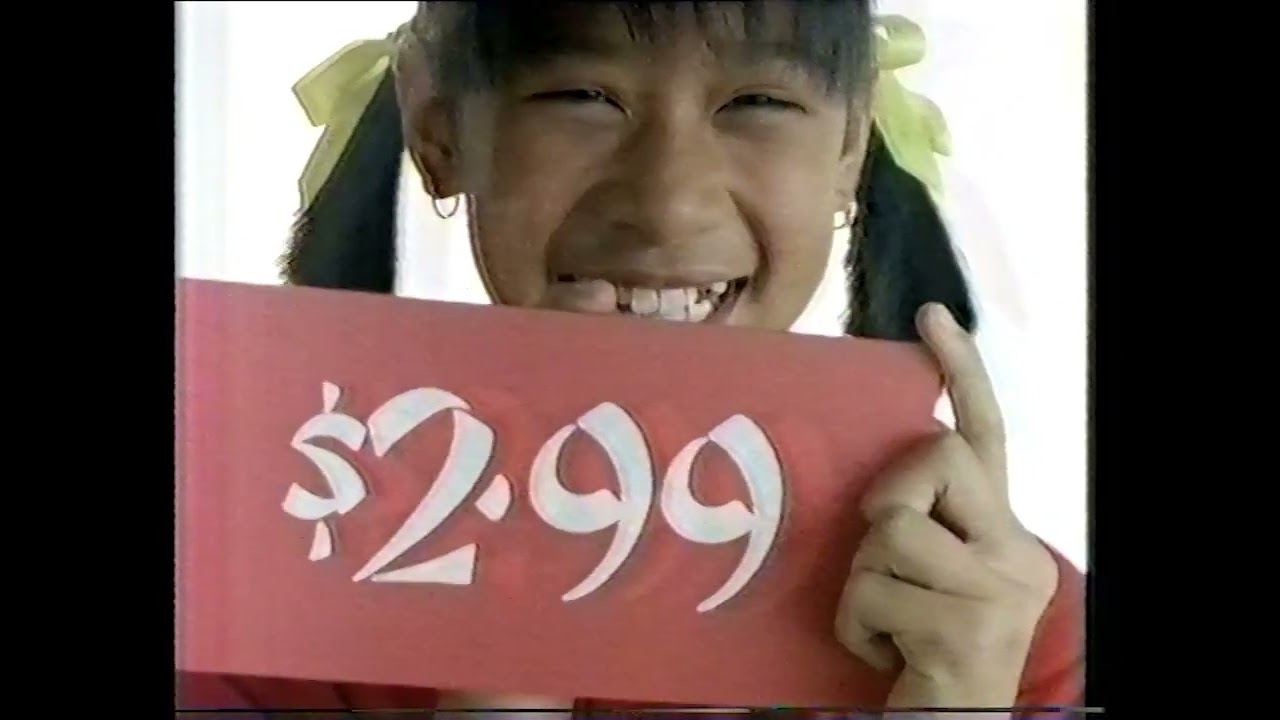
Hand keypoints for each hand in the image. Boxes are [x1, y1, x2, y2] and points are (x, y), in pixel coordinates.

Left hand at [834, 303, 1057, 715]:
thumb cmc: (921, 644)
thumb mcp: (922, 572)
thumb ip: (918, 519)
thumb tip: (878, 479)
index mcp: (1004, 532)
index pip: (986, 436)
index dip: (961, 372)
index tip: (930, 315)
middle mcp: (1017, 554)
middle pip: (935, 459)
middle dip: (888, 497)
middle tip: (885, 554)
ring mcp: (1000, 592)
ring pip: (891, 530)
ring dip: (863, 580)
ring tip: (886, 621)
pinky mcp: (968, 631)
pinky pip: (872, 594)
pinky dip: (856, 627)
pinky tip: (886, 654)